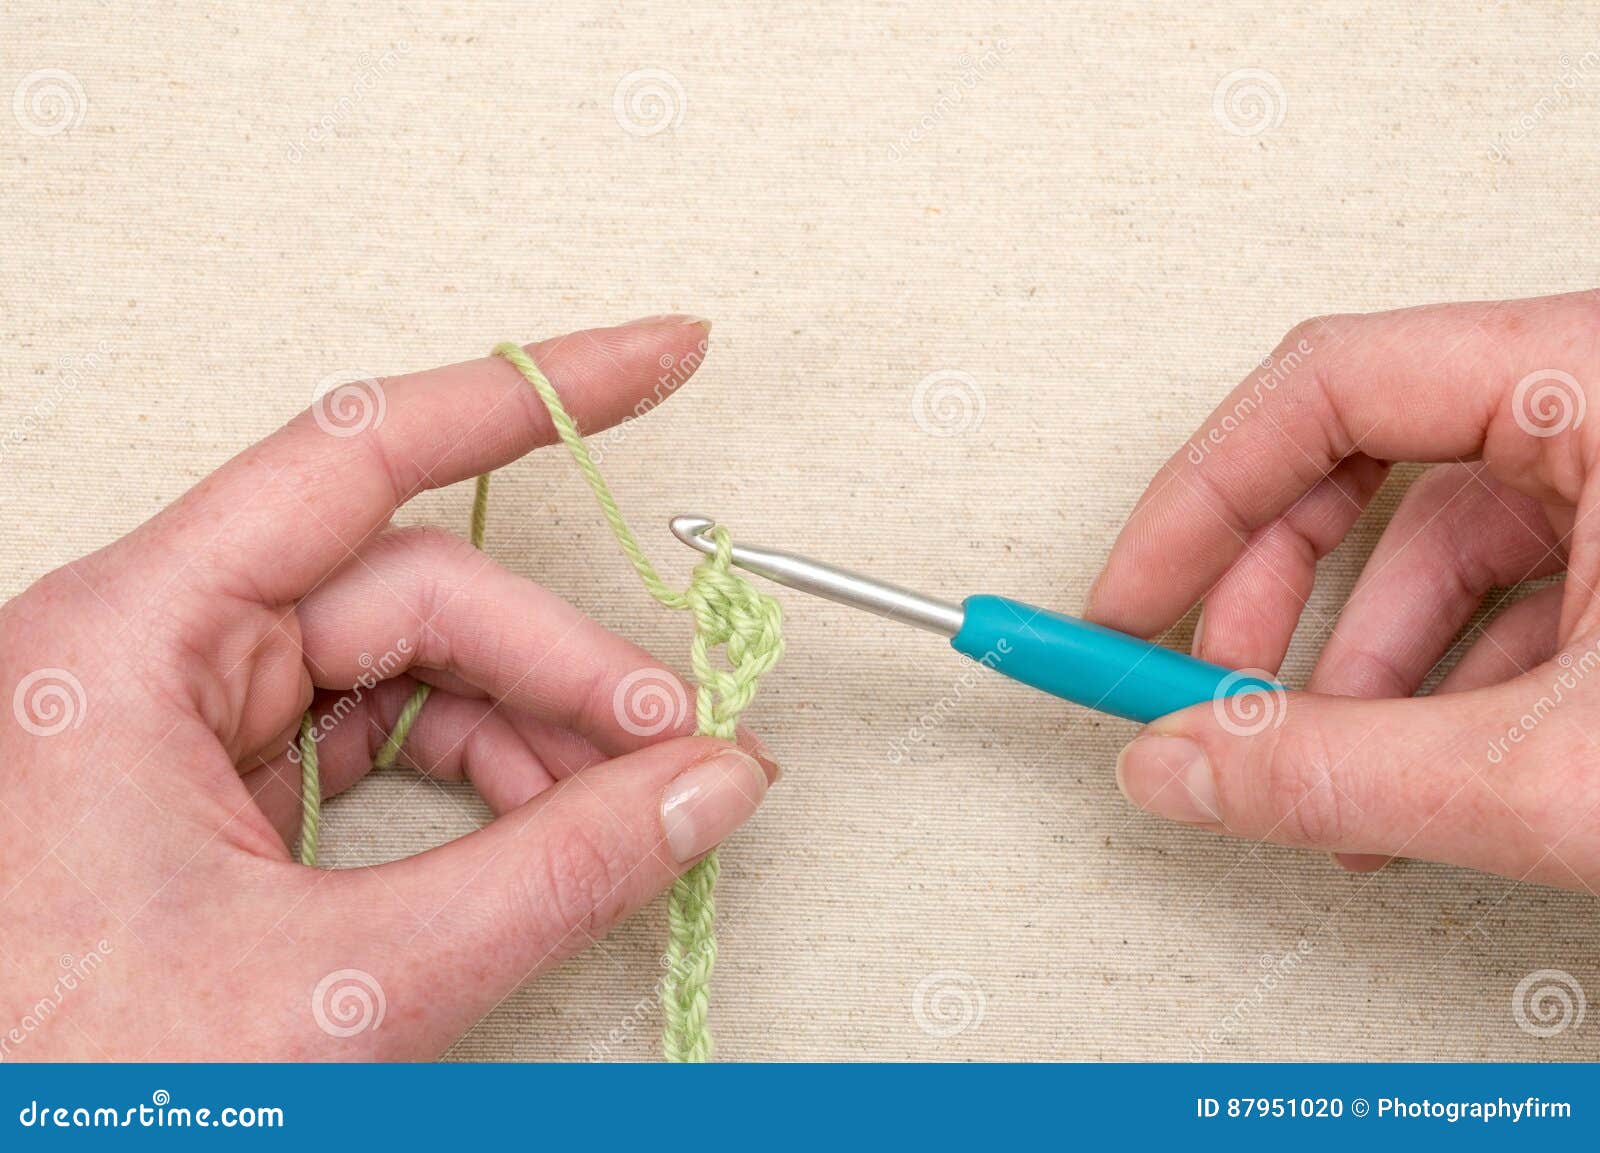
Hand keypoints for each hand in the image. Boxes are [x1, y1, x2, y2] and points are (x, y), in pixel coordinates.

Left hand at [0, 315, 776, 1059]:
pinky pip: (383, 726)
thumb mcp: (335, 984)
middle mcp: (151, 649)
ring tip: (629, 796)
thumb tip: (702, 784)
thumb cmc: (71, 1092)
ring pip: (407, 659)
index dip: (533, 394)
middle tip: (676, 738)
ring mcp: (183, 715)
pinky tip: (551, 815)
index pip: (362, 454)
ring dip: (534, 720)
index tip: (655, 357)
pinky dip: (484, 766)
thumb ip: (551, 874)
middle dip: (562, 662)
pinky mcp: (217, 781)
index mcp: (128, 641)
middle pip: (413, 586)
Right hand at [1087, 290, 1599, 888]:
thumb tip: (1182, 764)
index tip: (1131, 598)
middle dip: (1267, 601)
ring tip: (1313, 767)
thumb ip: (1343, 771)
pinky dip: (1436, 682)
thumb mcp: (1556, 763)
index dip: (1200, 502)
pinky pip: (1504, 588)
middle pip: (1361, 463)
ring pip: (1432, 544)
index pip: (1329, 386)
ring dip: (1351, 668)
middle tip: (1199, 693)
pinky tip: (1410, 768)